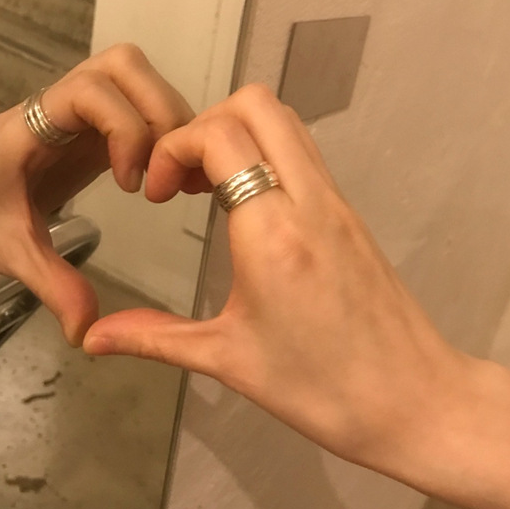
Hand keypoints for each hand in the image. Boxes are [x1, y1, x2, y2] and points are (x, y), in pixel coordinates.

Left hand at [0, 44, 203, 345]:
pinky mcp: (94, 122)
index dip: (123, 127)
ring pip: (136, 76)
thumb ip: (50, 283)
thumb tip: (87, 330)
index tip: (130, 184)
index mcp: (31, 125)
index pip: (88, 90)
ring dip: (167, 117)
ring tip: (172, 174)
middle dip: (159, 112)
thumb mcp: (7, 251)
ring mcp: (78, 109)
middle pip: (122, 65)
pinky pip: (137, 103)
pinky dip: (163, 129)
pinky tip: (167, 174)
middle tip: (164, 173)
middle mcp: (59, 104)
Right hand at [84, 83, 464, 465]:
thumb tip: (92, 340)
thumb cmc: (323, 389)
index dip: (172, 147)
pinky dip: (266, 157)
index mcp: (273, 231)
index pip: (219, 135)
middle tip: (181, 179)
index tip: (156, 195)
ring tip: (207, 189)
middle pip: (257, 106)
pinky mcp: (351, 215)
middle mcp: (309, 201)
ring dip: (238, 135)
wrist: (417, 402)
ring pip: (286, 124)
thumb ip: (154, 338)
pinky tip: (246, 209)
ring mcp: (337, 203)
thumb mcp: (228, 360)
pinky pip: (304, 156)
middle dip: (204, 124)